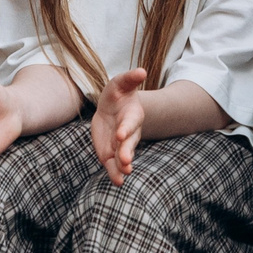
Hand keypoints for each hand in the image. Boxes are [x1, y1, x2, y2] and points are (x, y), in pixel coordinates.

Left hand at [92, 68, 148, 184]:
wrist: (114, 108)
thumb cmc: (118, 94)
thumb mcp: (121, 83)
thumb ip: (130, 78)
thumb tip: (142, 70)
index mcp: (132, 115)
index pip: (130, 122)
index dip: (126, 128)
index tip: (122, 134)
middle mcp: (129, 132)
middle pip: (129, 144)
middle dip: (126, 152)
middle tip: (126, 162)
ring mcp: (120, 144)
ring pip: (123, 157)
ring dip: (122, 166)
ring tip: (122, 177)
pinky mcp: (110, 153)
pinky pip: (113, 165)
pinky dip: (114, 173)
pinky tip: (117, 181)